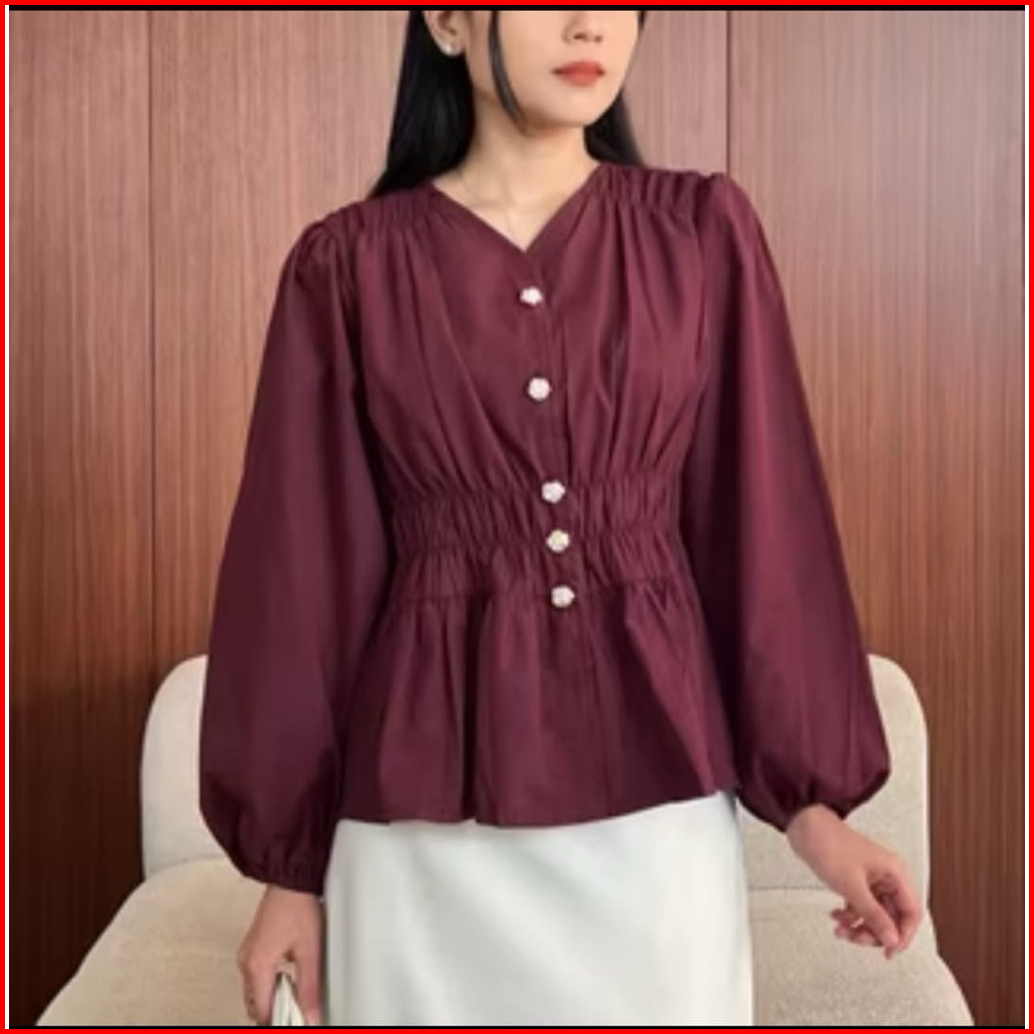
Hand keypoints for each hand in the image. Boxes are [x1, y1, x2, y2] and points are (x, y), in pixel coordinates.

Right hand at [237, 885, 323, 1024]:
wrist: (290, 879)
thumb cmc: (297, 906)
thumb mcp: (310, 951)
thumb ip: (309, 988)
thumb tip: (311, 1016)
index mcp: (257, 966)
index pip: (263, 1012)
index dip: (280, 1022)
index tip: (296, 1021)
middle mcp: (247, 961)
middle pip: (256, 1004)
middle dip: (275, 1013)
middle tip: (299, 1012)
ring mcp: (249, 953)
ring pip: (256, 991)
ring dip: (274, 998)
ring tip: (298, 996)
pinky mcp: (255, 946)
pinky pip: (258, 976)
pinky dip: (271, 985)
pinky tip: (290, 980)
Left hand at [786, 804, 922, 958]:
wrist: (804, 827)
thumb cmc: (829, 843)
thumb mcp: (853, 886)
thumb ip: (873, 915)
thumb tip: (891, 939)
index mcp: (895, 872)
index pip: (911, 912)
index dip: (902, 935)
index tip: (888, 950)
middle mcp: (886, 876)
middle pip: (892, 916)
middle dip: (874, 931)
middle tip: (858, 938)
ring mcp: (870, 878)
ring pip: (874, 914)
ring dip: (859, 925)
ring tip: (841, 929)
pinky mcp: (855, 880)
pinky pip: (860, 906)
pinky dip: (849, 915)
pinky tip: (836, 916)